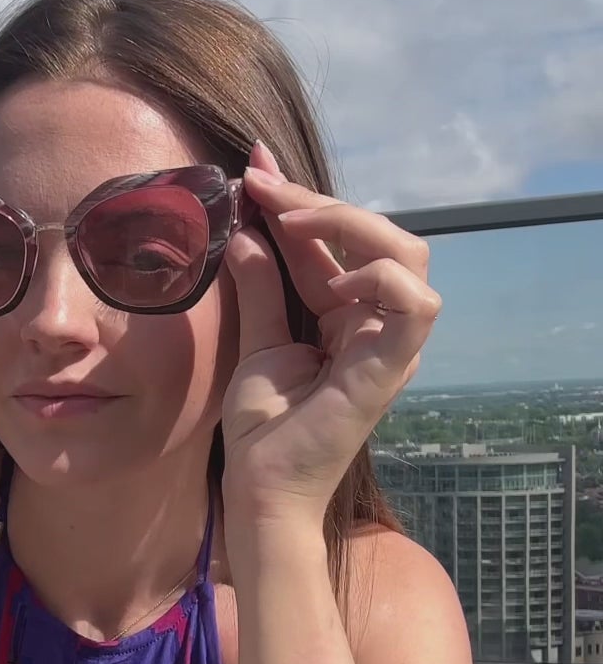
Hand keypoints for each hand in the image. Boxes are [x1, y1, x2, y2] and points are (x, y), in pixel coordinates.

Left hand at [220, 140, 440, 527]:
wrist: (262, 491)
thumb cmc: (262, 431)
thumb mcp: (256, 340)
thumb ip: (259, 285)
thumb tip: (246, 228)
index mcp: (349, 318)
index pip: (336, 244)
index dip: (299, 202)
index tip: (251, 172)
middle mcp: (377, 327)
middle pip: (381, 237)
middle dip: (320, 203)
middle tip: (262, 187)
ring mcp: (389, 347)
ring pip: (408, 256)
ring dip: (352, 225)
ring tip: (293, 222)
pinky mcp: (389, 369)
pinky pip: (416, 305)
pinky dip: (380, 277)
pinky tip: (333, 280)